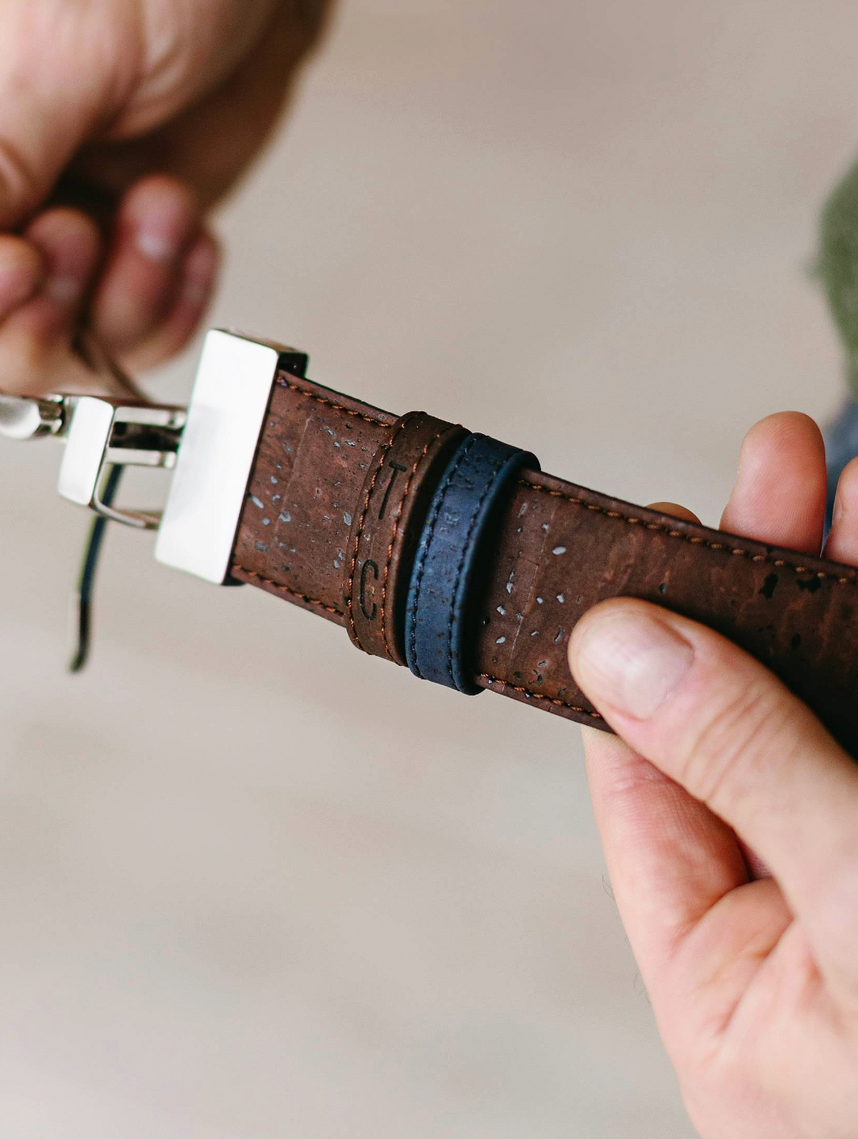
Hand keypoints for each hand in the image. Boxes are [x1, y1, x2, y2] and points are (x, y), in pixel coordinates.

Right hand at [0, 0, 322, 401]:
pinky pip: (114, 339)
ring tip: (162, 204)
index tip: (7, 270)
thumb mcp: (63, 29)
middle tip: (84, 237)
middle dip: (11, 328)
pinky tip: (189, 225)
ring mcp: (27, 225)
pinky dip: (161, 308)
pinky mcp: (109, 246)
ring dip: (107, 311)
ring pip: (26, 358)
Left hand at [570, 413, 857, 1138]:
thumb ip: (749, 775)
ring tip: (849, 479)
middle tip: (781, 458)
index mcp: (734, 991)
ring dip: (851, 587)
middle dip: (770, 581)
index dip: (644, 648)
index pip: (647, 785)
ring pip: (848, 704)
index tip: (651, 533)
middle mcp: (810, 930)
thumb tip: (615, 642)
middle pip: (756, 720)